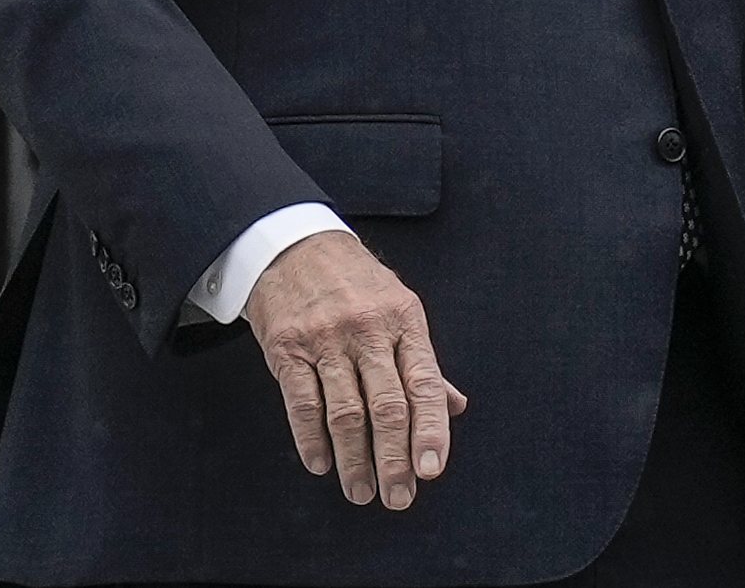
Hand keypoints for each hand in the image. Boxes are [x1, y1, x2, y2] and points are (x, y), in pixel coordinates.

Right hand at [246, 232, 465, 509]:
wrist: (296, 245)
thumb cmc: (357, 284)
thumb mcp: (400, 309)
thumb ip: (424, 363)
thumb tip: (455, 407)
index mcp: (405, 321)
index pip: (424, 384)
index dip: (431, 431)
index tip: (433, 471)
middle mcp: (368, 330)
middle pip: (387, 406)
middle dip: (394, 460)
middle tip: (398, 499)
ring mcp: (326, 339)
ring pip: (345, 412)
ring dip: (354, 460)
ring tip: (361, 492)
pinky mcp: (288, 347)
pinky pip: (302, 403)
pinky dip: (311, 440)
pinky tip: (321, 465)